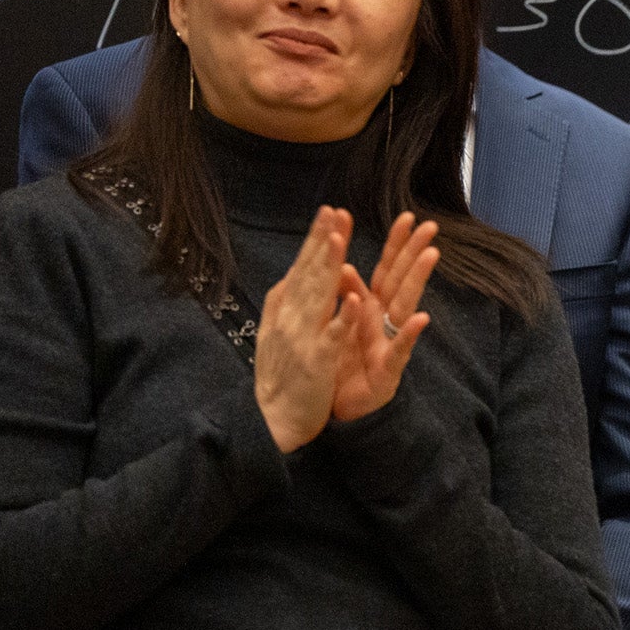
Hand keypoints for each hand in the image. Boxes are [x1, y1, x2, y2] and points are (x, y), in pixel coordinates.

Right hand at [255, 207, 359, 453]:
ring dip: (328, 268)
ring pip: (319, 296)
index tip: (331, 211)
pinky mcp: (317, 361)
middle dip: (323, 242)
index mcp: (288, 308)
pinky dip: (342, 318)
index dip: (318, 239)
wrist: (275, 418)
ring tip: (339, 240)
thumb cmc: (282, 372)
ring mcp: (304, 337)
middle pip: (311, 273)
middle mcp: (292, 317)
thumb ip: (288, 301)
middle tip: (335, 212)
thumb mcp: (279, 330)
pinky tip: (354, 299)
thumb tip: (296, 272)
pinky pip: (332, 336)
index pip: (306, 266)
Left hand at [332, 212, 436, 424]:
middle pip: (401, 280)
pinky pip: (400, 350)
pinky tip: (421, 319)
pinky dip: (409, 334)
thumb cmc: (344, 363)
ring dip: (417, 280)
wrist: (341, 409)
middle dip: (414, 252)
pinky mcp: (388, 370)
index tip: (408, 217)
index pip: (386, 269)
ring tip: (430, 256)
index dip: (396, 244)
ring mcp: (391, 342)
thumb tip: (343, 264)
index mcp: (371, 308)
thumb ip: (346, 295)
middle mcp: (385, 321)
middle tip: (430, 226)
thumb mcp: (341, 324)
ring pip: (405, 306)